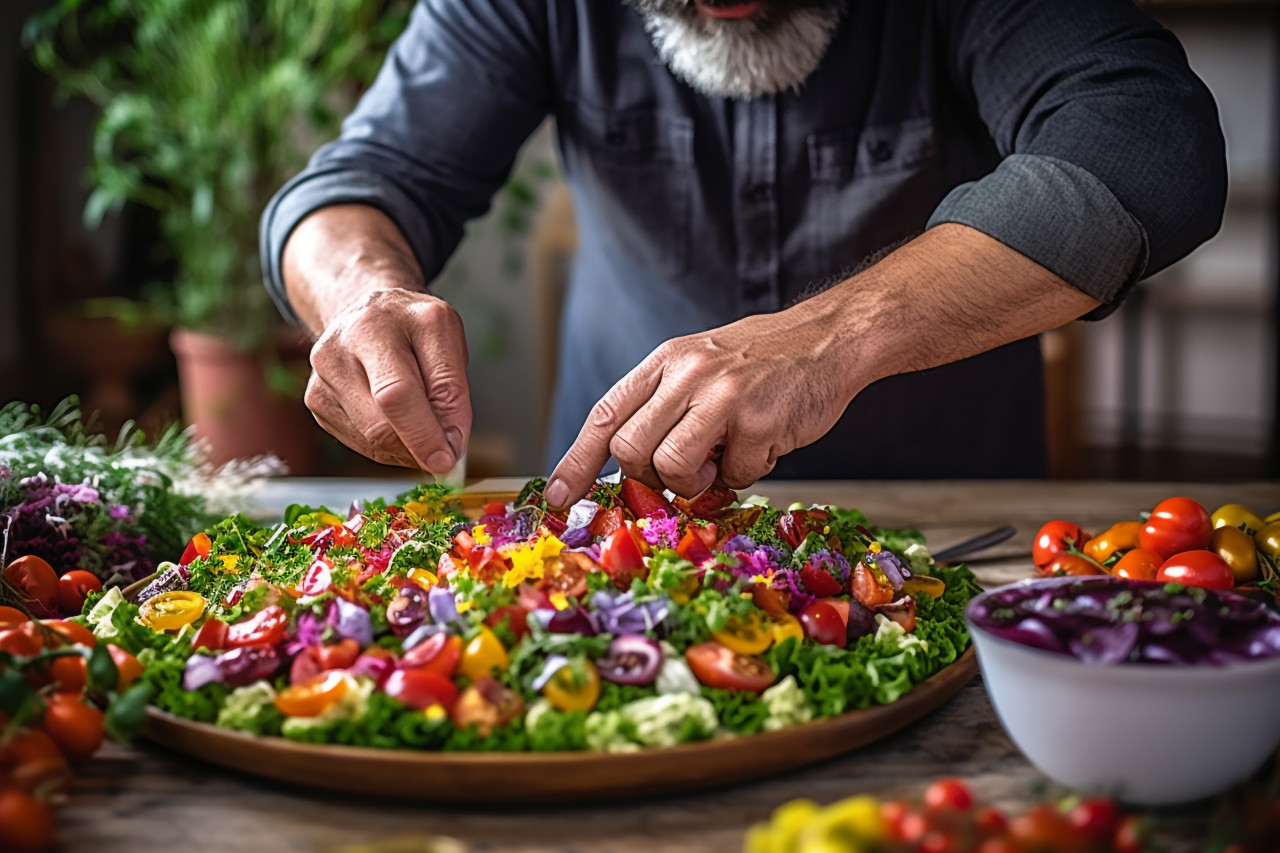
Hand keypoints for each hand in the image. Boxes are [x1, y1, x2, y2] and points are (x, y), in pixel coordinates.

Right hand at [304, 288, 471, 473]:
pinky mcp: (316, 399)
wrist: (370, 312)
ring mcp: (322, 375)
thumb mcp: (446, 340)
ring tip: (422, 423)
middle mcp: (340, 346)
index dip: (423, 434)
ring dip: (405, 447)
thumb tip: (449, 445)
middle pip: (378, 424)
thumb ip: (451, 390)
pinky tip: (398, 421)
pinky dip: (388, 445)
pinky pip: (359, 442)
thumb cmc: (413, 327)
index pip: (397, 393)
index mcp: (377, 324)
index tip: (446, 460)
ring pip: (370, 439)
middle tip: (443, 454)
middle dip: (417, 447)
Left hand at [545, 308, 856, 506]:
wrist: (829, 337)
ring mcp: (721, 396)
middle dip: (653, 476)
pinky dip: (748, 473)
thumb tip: (633, 471)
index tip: (556, 497)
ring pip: (671, 468)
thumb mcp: (700, 367)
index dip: (576, 461)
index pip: (605, 414)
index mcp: (664, 362)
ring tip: (725, 459)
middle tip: (689, 469)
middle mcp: (686, 374)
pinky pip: (733, 476)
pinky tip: (765, 443)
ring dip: (696, 482)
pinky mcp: (757, 421)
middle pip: (631, 450)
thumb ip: (665, 408)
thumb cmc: (762, 363)